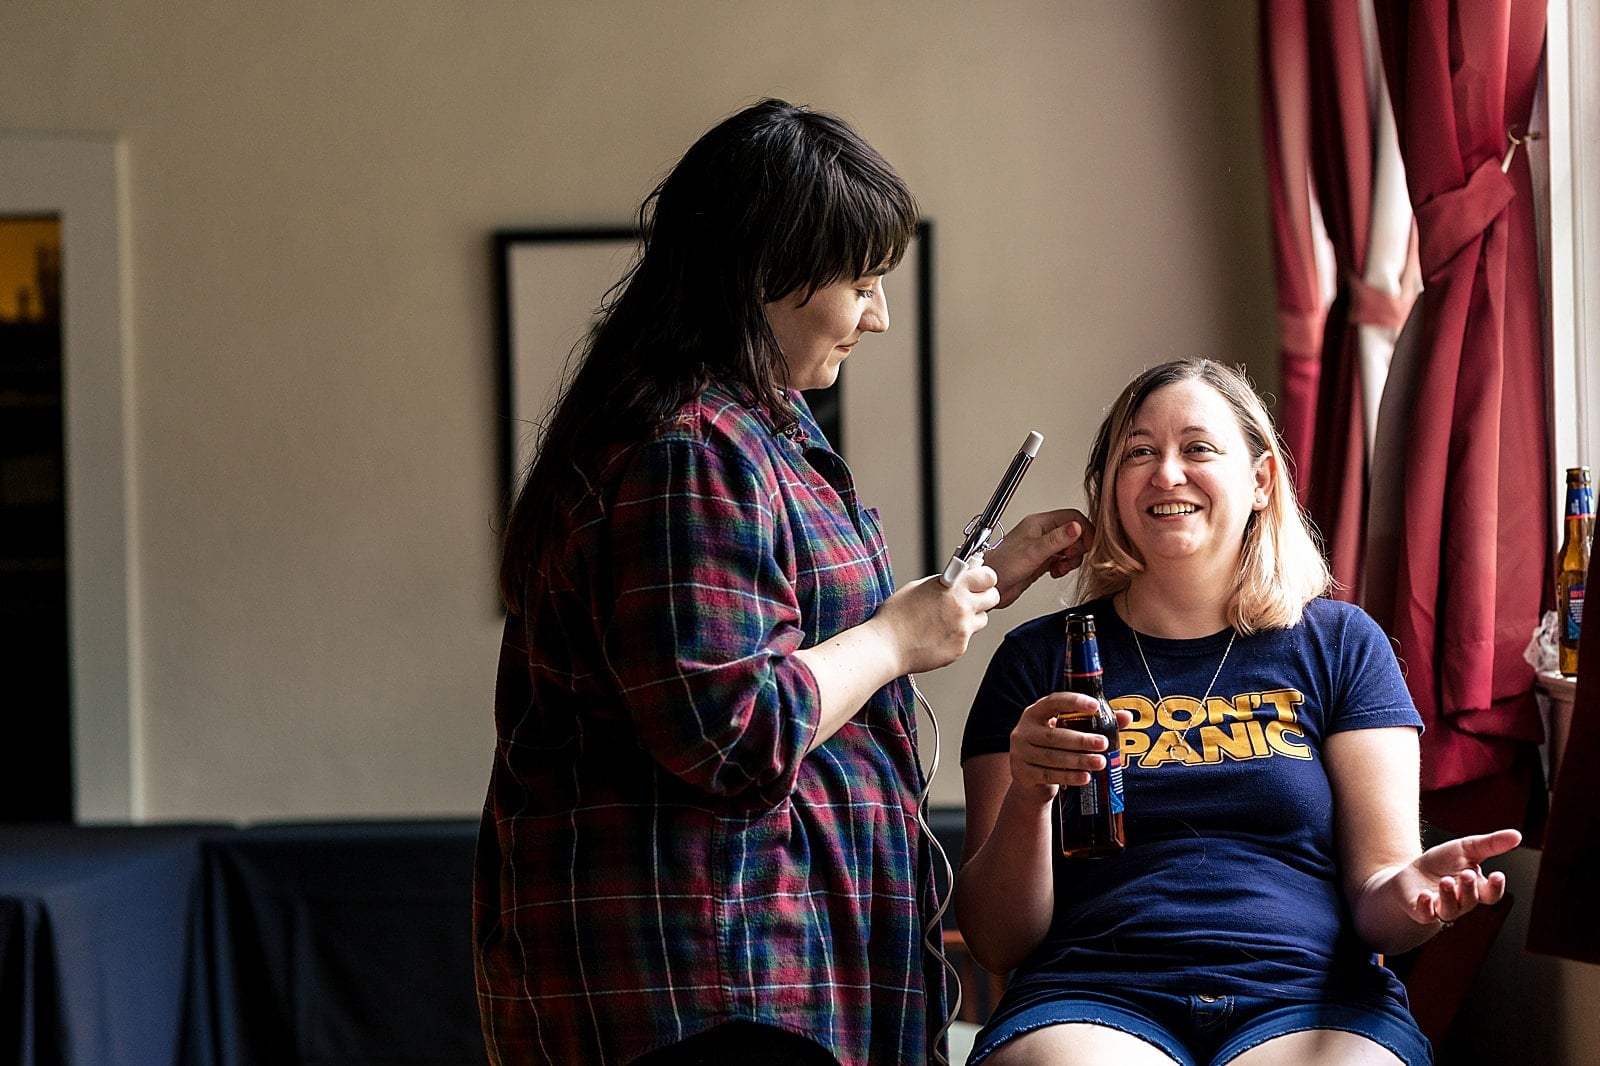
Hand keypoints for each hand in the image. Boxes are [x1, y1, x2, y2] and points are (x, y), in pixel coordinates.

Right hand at [875, 565, 999, 675]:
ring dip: (972, 617)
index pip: (988, 576)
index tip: (980, 580)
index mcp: (953, 586)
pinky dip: (957, 636)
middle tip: (972, 599)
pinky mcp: (960, 648)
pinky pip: (967, 638)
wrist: (886, 646)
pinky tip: (940, 634)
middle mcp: (962, 606)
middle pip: (993, 598)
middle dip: (984, 597)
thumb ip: (944, 582)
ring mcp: (963, 629)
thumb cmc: (895, 617)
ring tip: (951, 619)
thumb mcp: (918, 587)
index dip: (985, 579)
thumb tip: (958, 578)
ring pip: (982, 619)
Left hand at [984, 508, 1094, 608]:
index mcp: (1040, 523)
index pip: (1072, 517)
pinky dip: (1064, 567)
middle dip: (1079, 546)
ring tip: (1061, 567)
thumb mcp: (1033, 551)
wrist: (990, 586)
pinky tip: (1055, 572)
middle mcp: (1042, 533)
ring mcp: (1043, 547)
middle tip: (1070, 557)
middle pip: (1075, 533)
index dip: (1084, 530)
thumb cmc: (1001, 565)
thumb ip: (1057, 539)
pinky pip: (1063, 560)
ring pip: (1070, 548)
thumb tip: (1077, 527)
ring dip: (1072, 559)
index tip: (1089, 545)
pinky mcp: (1042, 562)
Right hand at [1007, 693, 1131, 805]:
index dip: (1074, 702)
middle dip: (1081, 740)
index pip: (1053, 702)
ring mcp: (1020, 753)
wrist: (1031, 779)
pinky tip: (1085, 777)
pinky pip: (1048, 775)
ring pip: (1052, 757)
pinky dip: (1069, 776)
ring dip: (1078, 760)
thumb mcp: (1070, 732)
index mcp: (1035, 712)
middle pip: (1053, 735)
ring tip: (1100, 762)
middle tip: (1103, 743)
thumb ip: (1096, 723)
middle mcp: (1024, 730)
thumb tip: (1127, 717)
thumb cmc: (1056, 748)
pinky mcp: (1022, 773)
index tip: (1095, 706)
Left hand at [1395, 829, 1521, 926]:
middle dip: (1470, 888)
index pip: (1491, 894)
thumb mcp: (1466, 848)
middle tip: (1466, 874)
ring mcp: (1441, 908)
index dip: (1496, 887)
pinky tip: (1426, 895)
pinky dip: (1426, 906)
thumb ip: (1491, 844)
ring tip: (1446, 881)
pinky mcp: (1421, 911)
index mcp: (1475, 888)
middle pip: (1471, 900)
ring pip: (1450, 910)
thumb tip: (1518, 835)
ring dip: (1449, 896)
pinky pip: (1426, 915)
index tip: (1497, 875)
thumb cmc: (1442, 862)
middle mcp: (1461, 902)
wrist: (1411, 871)